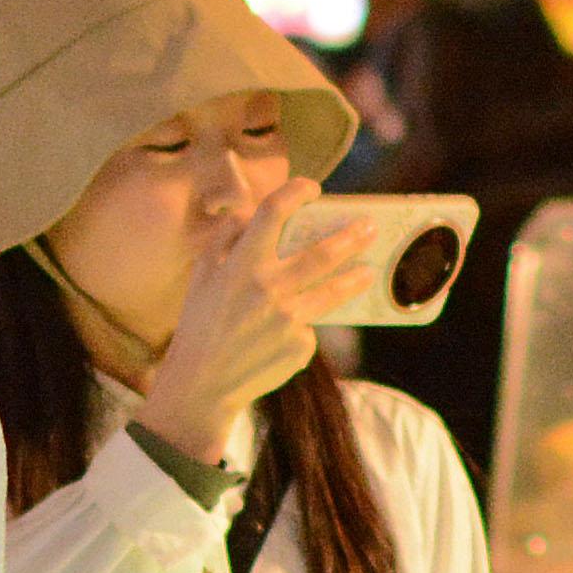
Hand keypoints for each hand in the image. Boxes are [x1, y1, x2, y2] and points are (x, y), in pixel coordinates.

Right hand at [133, 179, 376, 467]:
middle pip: (320, 253)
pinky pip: (310, 327)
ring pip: (333, 291)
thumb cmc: (201, 323)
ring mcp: (287, 319)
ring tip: (369, 271)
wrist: (202, 383)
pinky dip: (303, 326)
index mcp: (240, 265)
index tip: (312, 188)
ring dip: (356, 277)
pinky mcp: (299, 346)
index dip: (295, 193)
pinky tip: (287, 335)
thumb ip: (225, 239)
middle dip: (350, 236)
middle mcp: (267, 288)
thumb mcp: (202, 276)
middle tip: (370, 226)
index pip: (272, 213)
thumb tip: (250, 212)